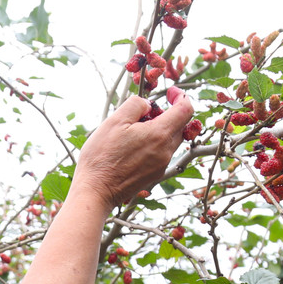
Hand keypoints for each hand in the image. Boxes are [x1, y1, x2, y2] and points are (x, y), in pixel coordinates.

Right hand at [71, 94, 194, 207]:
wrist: (96, 191)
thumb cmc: (101, 156)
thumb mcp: (114, 121)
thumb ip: (136, 105)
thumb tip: (148, 105)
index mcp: (159, 134)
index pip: (186, 109)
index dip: (181, 96)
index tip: (170, 92)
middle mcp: (166, 151)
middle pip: (180, 126)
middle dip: (168, 113)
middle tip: (146, 113)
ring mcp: (162, 165)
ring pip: (171, 140)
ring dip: (160, 130)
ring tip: (135, 130)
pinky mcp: (155, 175)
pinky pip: (162, 153)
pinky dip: (154, 144)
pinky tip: (133, 146)